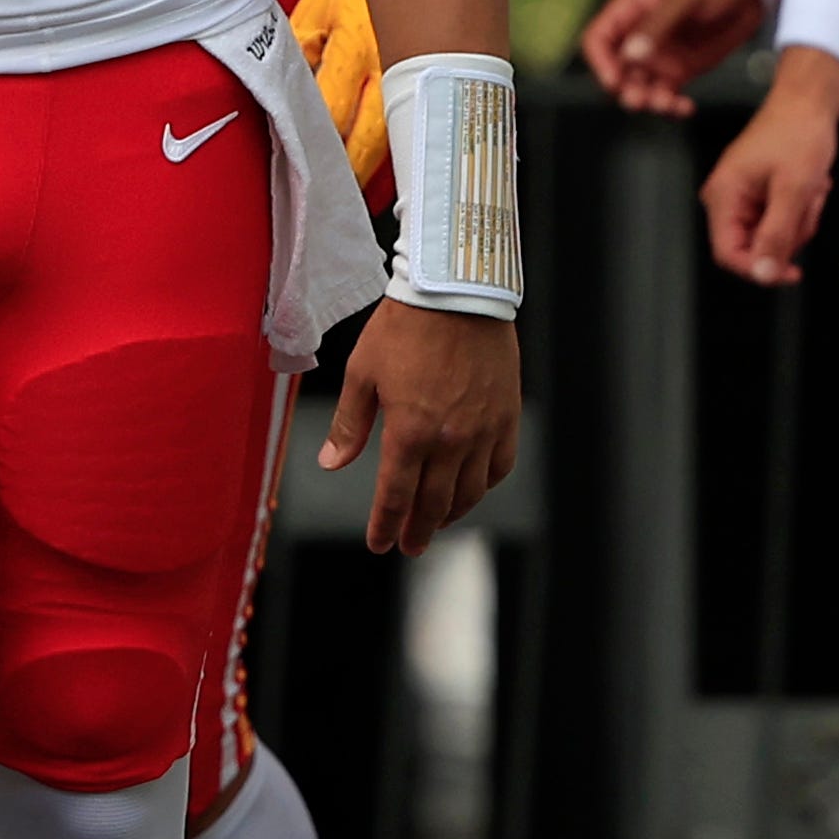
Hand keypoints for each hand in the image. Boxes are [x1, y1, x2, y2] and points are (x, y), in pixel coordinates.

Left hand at [318, 298, 516, 550]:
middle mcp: (449, 440)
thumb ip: (349, 425)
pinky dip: (484, 484)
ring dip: (450, 514)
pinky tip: (472, 487)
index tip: (379, 543)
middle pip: (434, 505)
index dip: (385, 526)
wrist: (456, 291)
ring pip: (469, 492)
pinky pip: (499, 465)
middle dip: (417, 532)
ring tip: (437, 522)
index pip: (395, 497)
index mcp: (409, 432)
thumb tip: (331, 464)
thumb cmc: (404, 326)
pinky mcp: (506, 416)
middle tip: (409, 546)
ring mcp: (483, 430)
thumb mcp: (362, 373)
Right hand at [580, 0, 766, 117]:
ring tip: (668, 105)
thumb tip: (630, 55)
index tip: (615, 81)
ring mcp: (659, 54)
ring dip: (647, 100)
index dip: (600, 62)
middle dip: (624, 88)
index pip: (598, 38)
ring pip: (638, 87)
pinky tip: (685, 107)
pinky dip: (671, 106)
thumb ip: (657, 24)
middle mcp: (639, 34)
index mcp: (630, 8)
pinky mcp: (680, 69)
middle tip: (642, 100)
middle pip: (616, 69)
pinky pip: (665, 94)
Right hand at [701, 57, 838, 283]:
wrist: (809, 102)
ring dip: (799, 220)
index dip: (759, 269)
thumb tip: (764, 273)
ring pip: (772, 237)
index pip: (728, 254)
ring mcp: (742, 197)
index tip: (790, 272)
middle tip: (806, 206)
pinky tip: (808, 188)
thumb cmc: (798, 131)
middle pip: (754, 247)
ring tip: (809, 190)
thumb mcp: (793, 189)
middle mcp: (726, 198)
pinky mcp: (758, 194)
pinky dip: (800, 210)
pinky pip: (780, 221)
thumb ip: (777, 235)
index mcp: (723, 195)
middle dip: (788, 233)